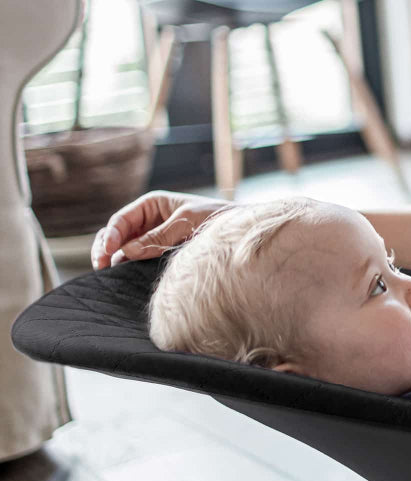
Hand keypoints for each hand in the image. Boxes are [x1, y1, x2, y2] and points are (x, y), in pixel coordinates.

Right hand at [90, 190, 231, 268]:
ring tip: (107, 272)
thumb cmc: (216, 217)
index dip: (111, 235)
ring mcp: (151, 238)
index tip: (108, 252)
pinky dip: (126, 266)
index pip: (122, 220)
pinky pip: (137, 260)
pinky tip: (121, 275)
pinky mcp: (159, 254)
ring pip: (122, 249)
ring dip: (112, 258)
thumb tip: (126, 252)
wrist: (238, 229)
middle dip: (105, 248)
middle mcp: (148, 221)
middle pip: (115, 235)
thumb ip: (159, 236)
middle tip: (101, 266)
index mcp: (152, 205)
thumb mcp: (187, 222)